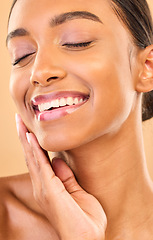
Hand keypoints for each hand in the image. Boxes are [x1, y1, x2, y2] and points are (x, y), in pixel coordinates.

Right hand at [16, 114, 106, 239]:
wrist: (88, 239)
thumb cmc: (85, 219)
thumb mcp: (78, 192)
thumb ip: (66, 177)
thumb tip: (57, 160)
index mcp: (50, 185)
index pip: (39, 159)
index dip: (33, 143)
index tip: (30, 128)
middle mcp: (43, 186)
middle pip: (32, 157)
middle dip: (26, 137)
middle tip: (19, 120)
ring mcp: (44, 189)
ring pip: (33, 159)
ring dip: (27, 140)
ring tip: (22, 124)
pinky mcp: (50, 191)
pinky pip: (41, 167)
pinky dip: (36, 152)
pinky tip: (32, 139)